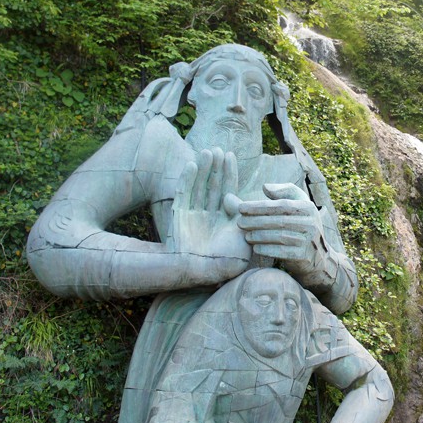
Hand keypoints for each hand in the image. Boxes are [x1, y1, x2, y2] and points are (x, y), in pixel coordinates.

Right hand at [168, 148, 249, 265]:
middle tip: (219, 148)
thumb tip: (234, 199)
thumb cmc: (227, 261)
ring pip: (199, 186)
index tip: (230, 155)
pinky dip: (187, 179)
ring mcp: (193, 215)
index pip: (228, 191)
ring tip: (208, 152)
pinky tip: (193, 165)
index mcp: (225, 220)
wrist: (203, 274)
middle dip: (216, 167)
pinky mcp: (179, 216)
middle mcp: (209, 215)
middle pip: (213, 185)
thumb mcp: (244, 238)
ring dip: (203, 169)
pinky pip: (183, 194)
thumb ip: (243, 217)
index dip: (229, 173)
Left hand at [238, 183, 335, 286]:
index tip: (241, 208)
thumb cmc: (302, 224)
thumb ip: (283, 192)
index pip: (281, 205)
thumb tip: (264, 187)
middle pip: (279, 220)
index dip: (259, 206)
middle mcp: (310, 223)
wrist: (318, 256)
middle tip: (239, 222)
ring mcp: (308, 240)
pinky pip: (282, 252)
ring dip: (259, 236)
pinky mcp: (304, 256)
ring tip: (245, 235)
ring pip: (279, 236)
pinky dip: (267, 250)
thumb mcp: (298, 204)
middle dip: (256, 221)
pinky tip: (255, 248)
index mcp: (307, 208)